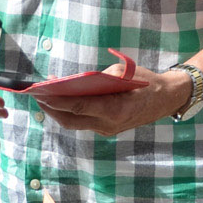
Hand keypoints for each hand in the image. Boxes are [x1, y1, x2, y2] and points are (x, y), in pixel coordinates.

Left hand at [32, 64, 187, 136]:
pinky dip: (71, 112)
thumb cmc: (144, 81)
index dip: (56, 101)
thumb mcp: (121, 73)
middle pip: (71, 120)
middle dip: (51, 109)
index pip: (78, 107)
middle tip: (37, 96)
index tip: (41, 93)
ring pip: (75, 124)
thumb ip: (97, 79)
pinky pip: (84, 122)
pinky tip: (63, 101)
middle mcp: (109, 124)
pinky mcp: (108, 129)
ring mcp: (108, 129)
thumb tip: (73, 82)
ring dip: (59, 112)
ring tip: (44, 98)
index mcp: (114, 109)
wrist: (166, 99)